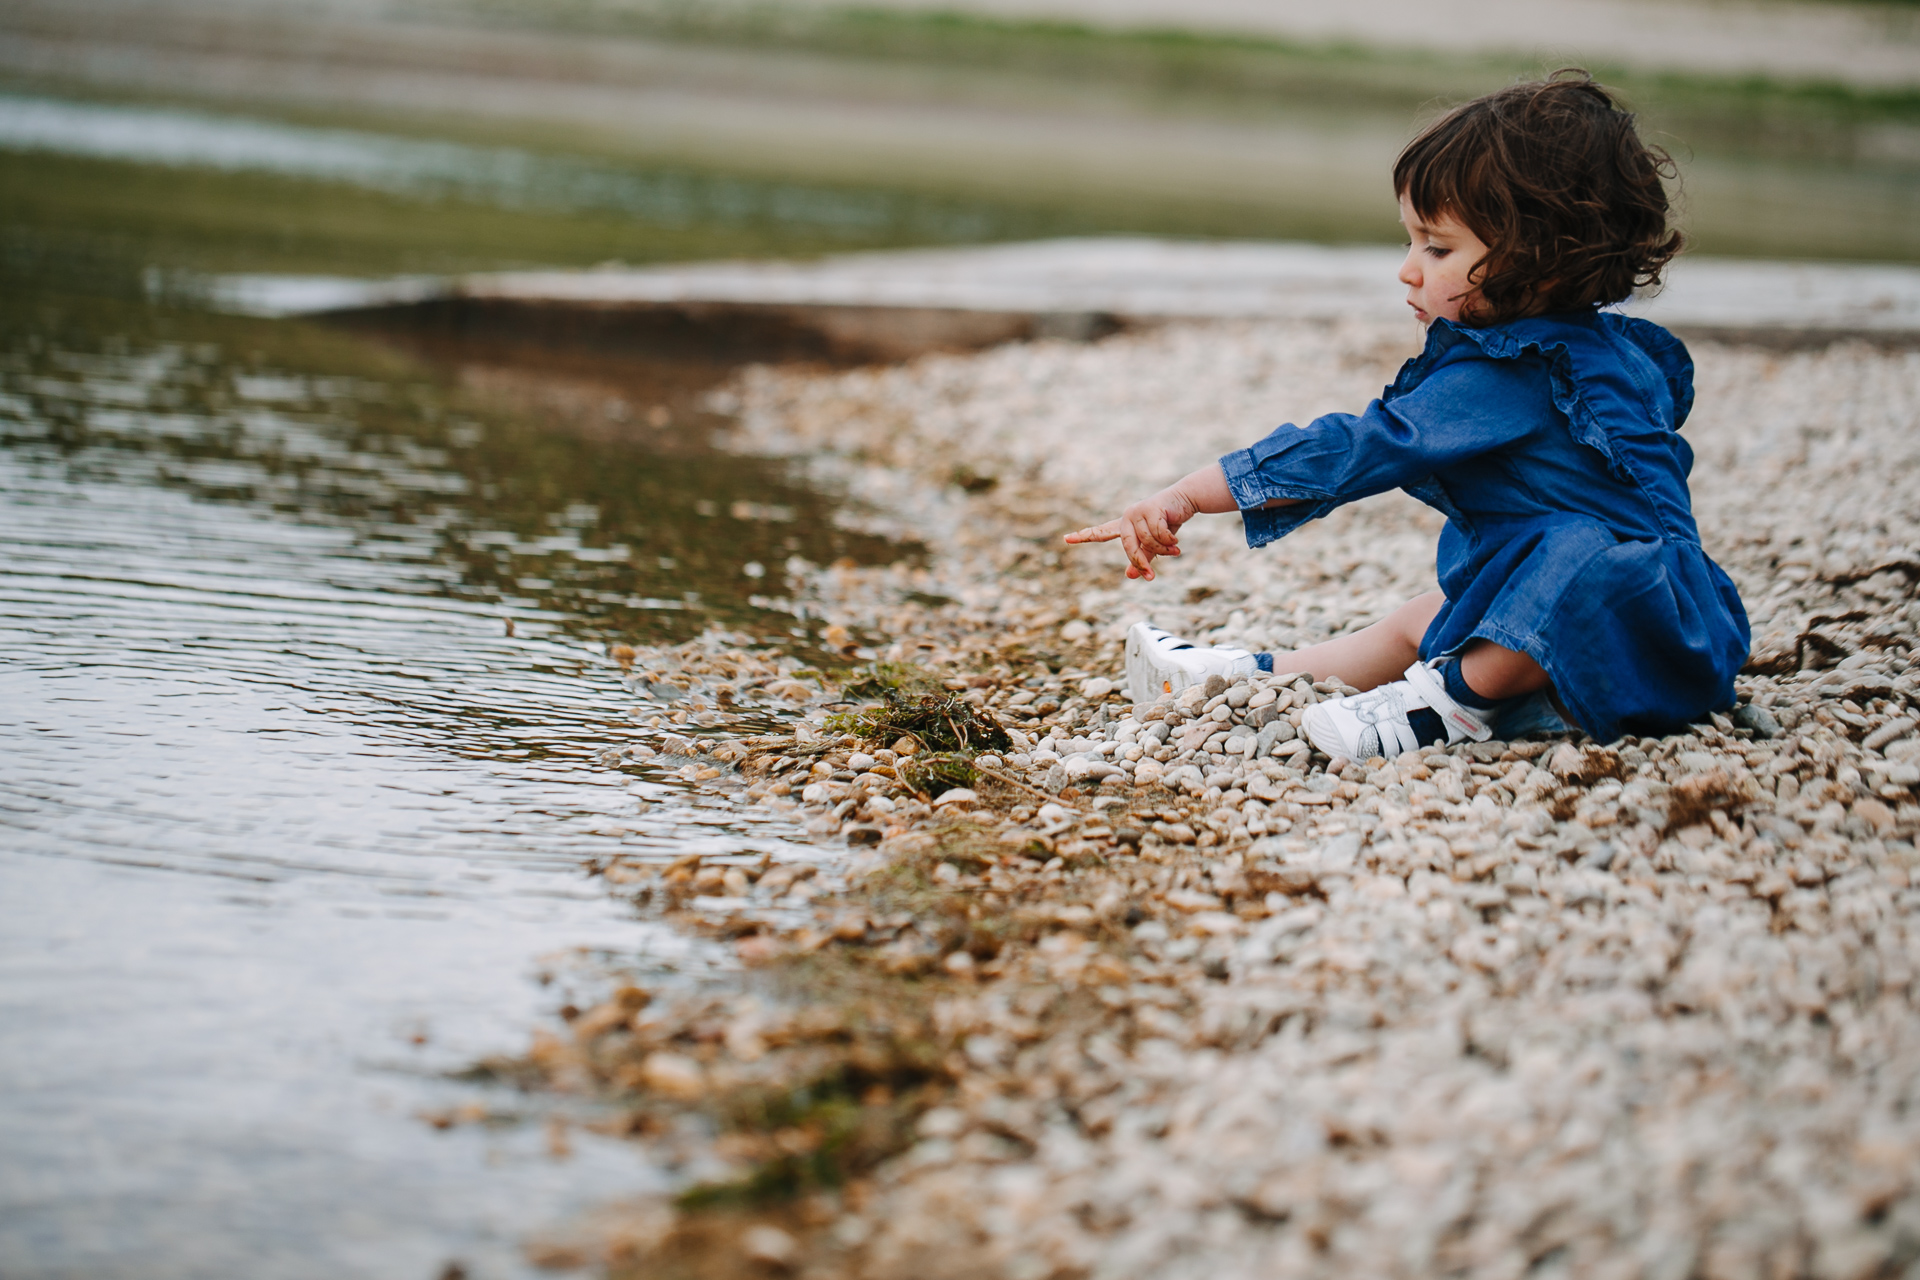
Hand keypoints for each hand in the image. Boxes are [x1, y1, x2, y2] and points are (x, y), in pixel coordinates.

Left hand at [1063, 483, 1198, 580]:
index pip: (1101, 532)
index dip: (1084, 536)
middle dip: (1140, 562)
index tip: (1066, 539)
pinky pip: (1158, 533)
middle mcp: (1128, 517)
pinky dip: (1168, 541)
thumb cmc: (1168, 522)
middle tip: (1151, 577)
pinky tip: (1176, 540)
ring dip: (1162, 550)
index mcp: (1124, 525)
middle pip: (1128, 546)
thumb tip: (1129, 576)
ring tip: (1175, 549)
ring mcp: (1138, 511)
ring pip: (1146, 541)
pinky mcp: (1151, 508)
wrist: (1184, 501)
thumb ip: (1142, 558)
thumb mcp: (1154, 544)